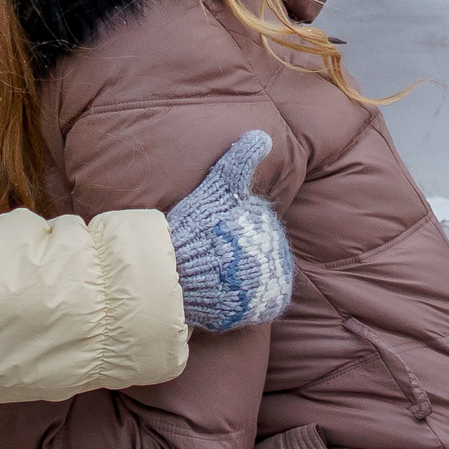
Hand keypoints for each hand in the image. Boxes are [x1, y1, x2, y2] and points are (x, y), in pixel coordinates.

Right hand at [165, 131, 294, 332]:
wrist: (172, 277)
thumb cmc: (192, 230)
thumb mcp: (216, 189)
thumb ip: (238, 163)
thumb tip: (261, 137)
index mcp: (269, 228)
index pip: (260, 225)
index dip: (234, 227)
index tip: (213, 231)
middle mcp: (276, 257)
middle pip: (261, 250)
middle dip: (239, 251)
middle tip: (209, 252)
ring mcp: (271, 286)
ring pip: (261, 275)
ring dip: (243, 274)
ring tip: (214, 272)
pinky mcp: (261, 311)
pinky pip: (263, 303)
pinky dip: (248, 298)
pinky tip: (228, 291)